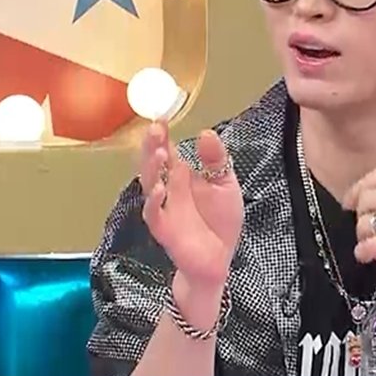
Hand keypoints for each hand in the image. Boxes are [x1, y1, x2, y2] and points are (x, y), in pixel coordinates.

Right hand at [138, 122, 243, 290]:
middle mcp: (169, 188)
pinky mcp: (165, 229)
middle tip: (155, 127)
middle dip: (152, 145)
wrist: (219, 259)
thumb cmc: (220, 221)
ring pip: (149, 184)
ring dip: (152, 168)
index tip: (161, 115)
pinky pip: (154, 214)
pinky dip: (154, 201)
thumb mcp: (225, 184)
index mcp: (181, 176)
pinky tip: (159, 189)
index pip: (168, 150)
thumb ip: (216, 160)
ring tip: (161, 151)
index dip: (162, 134)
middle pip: (154, 163)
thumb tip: (206, 132)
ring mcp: (164, 208)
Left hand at [343, 152, 375, 293]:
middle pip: (368, 197)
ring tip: (365, 241)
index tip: (350, 199)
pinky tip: (365, 256)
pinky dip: (363, 251)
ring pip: (368, 221)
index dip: (358, 188)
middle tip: (360, 222)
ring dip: (361, 233)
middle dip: (358, 212)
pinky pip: (374, 244)